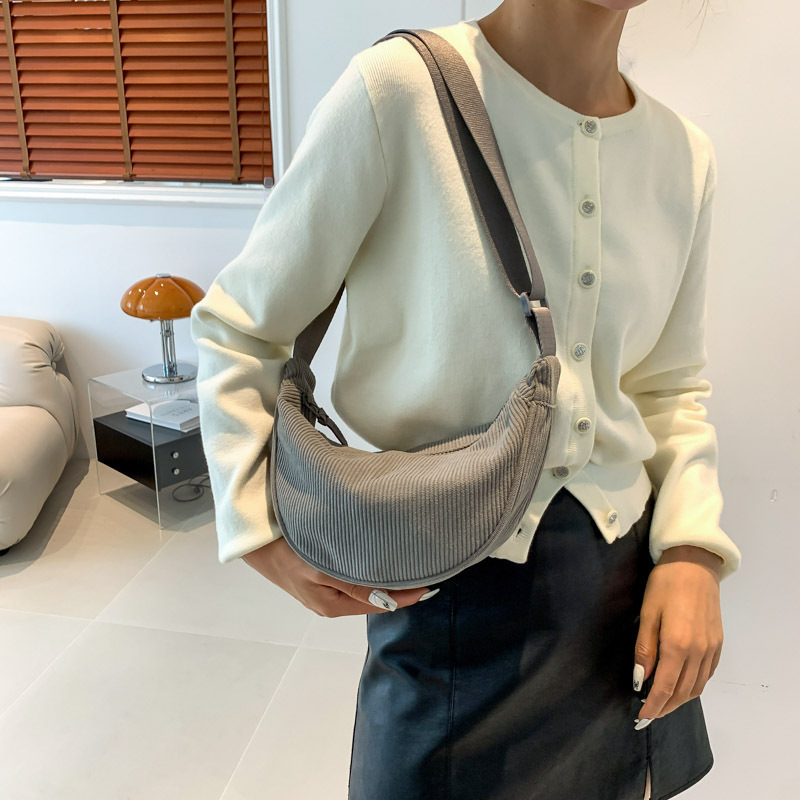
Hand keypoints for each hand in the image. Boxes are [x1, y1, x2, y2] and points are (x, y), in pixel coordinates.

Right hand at [241, 537, 430, 616]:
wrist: (253, 535)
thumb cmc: (285, 551)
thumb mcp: (321, 570)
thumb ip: (356, 585)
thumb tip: (391, 599)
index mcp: (334, 606)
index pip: (382, 604)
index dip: (408, 594)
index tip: (433, 581)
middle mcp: (333, 601)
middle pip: (377, 597)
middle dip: (401, 585)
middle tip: (428, 566)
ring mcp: (327, 588)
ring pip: (366, 585)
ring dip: (386, 574)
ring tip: (411, 559)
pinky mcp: (321, 573)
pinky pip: (354, 574)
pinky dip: (370, 566)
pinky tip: (380, 553)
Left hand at [633, 545, 724, 727]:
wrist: (695, 564)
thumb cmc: (665, 584)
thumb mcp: (647, 613)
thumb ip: (645, 649)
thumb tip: (640, 680)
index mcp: (677, 645)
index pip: (665, 687)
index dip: (653, 706)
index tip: (641, 718)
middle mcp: (698, 652)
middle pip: (682, 692)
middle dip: (665, 707)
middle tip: (649, 715)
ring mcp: (711, 648)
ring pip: (697, 686)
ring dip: (680, 700)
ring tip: (663, 704)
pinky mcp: (718, 643)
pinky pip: (707, 674)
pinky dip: (694, 686)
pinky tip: (682, 686)